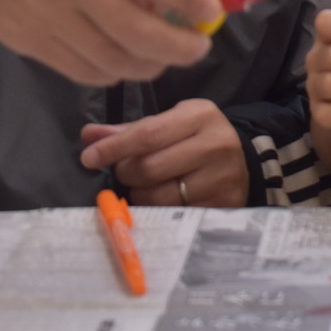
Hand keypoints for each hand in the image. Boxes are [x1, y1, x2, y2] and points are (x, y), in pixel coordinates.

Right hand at [0, 0, 221, 84]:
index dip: (189, 0)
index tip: (212, 11)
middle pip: (137, 31)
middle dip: (180, 47)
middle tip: (199, 47)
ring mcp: (50, 16)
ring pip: (114, 60)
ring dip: (152, 64)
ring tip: (168, 55)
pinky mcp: (34, 43)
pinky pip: (85, 71)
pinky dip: (116, 72)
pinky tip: (129, 61)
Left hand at [79, 99, 248, 206]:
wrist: (241, 162)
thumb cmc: (197, 139)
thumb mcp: (171, 124)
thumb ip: (131, 130)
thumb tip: (89, 136)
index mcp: (201, 115)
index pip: (148, 134)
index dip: (114, 148)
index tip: (89, 158)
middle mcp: (216, 144)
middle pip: (149, 167)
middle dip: (126, 173)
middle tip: (124, 172)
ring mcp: (221, 177)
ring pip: (158, 196)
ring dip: (140, 195)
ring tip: (145, 186)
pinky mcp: (222, 205)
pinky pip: (172, 215)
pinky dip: (157, 211)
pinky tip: (160, 200)